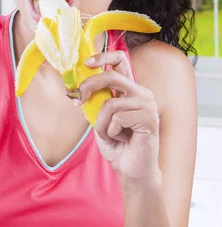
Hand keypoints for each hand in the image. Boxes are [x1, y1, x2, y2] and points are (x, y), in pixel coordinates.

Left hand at [79, 50, 159, 183]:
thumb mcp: (99, 118)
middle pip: (111, 76)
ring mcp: (148, 105)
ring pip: (110, 103)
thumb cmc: (117, 144)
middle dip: (90, 86)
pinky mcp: (149, 119)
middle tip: (79, 100)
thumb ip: (94, 101)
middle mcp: (141, 93)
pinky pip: (117, 118)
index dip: (103, 56)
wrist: (131, 169)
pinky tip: (121, 140)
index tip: (86, 63)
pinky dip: (111, 132)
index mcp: (130, 89)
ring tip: (111, 135)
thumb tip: (76, 87)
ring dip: (101, 123)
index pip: (121, 60)